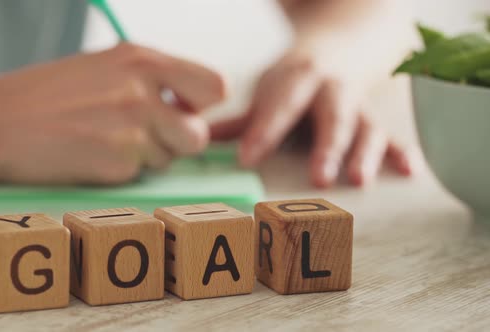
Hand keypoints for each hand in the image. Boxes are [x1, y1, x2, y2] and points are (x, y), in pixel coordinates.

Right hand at [0, 43, 223, 186]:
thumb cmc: (46, 95)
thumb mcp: (104, 68)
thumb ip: (150, 80)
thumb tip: (189, 104)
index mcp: (142, 60)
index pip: (215, 86)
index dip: (202, 105)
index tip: (183, 110)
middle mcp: (143, 92)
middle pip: (198, 134)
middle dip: (178, 141)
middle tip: (146, 136)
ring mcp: (132, 130)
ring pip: (170, 158)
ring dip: (148, 157)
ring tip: (107, 142)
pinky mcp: (117, 164)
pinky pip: (140, 175)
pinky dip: (122, 171)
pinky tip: (91, 155)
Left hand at [211, 53, 417, 187]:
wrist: (343, 41)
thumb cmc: (298, 76)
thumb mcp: (270, 89)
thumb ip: (241, 120)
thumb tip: (195, 138)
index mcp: (297, 79)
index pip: (279, 106)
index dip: (264, 131)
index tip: (248, 158)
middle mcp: (330, 90)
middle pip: (329, 117)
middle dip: (325, 147)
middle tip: (318, 177)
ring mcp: (357, 104)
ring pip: (365, 128)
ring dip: (364, 154)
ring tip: (359, 180)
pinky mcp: (376, 118)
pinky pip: (392, 135)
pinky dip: (402, 151)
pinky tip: (409, 170)